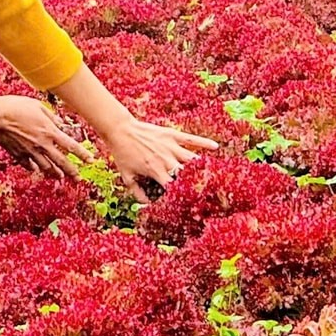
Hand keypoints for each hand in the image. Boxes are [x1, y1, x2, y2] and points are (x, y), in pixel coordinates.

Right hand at [0, 95, 85, 178]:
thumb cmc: (18, 106)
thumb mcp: (38, 106)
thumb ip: (52, 117)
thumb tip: (60, 124)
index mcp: (49, 132)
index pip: (71, 146)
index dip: (82, 154)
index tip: (90, 160)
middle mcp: (42, 144)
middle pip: (61, 162)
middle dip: (71, 171)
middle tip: (78, 178)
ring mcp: (30, 151)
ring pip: (46, 167)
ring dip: (55, 173)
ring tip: (59, 176)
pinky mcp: (19, 154)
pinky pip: (29, 165)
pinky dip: (34, 168)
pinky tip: (37, 169)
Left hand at [99, 119, 220, 201]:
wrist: (120, 130)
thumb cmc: (123, 154)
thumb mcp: (127, 176)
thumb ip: (138, 193)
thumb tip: (148, 205)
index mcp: (156, 171)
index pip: (175, 188)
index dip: (183, 196)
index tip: (190, 203)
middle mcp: (166, 159)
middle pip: (187, 174)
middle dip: (196, 183)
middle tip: (205, 190)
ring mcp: (171, 146)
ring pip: (192, 159)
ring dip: (201, 167)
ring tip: (210, 174)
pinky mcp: (172, 134)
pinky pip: (191, 139)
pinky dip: (204, 142)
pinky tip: (215, 147)